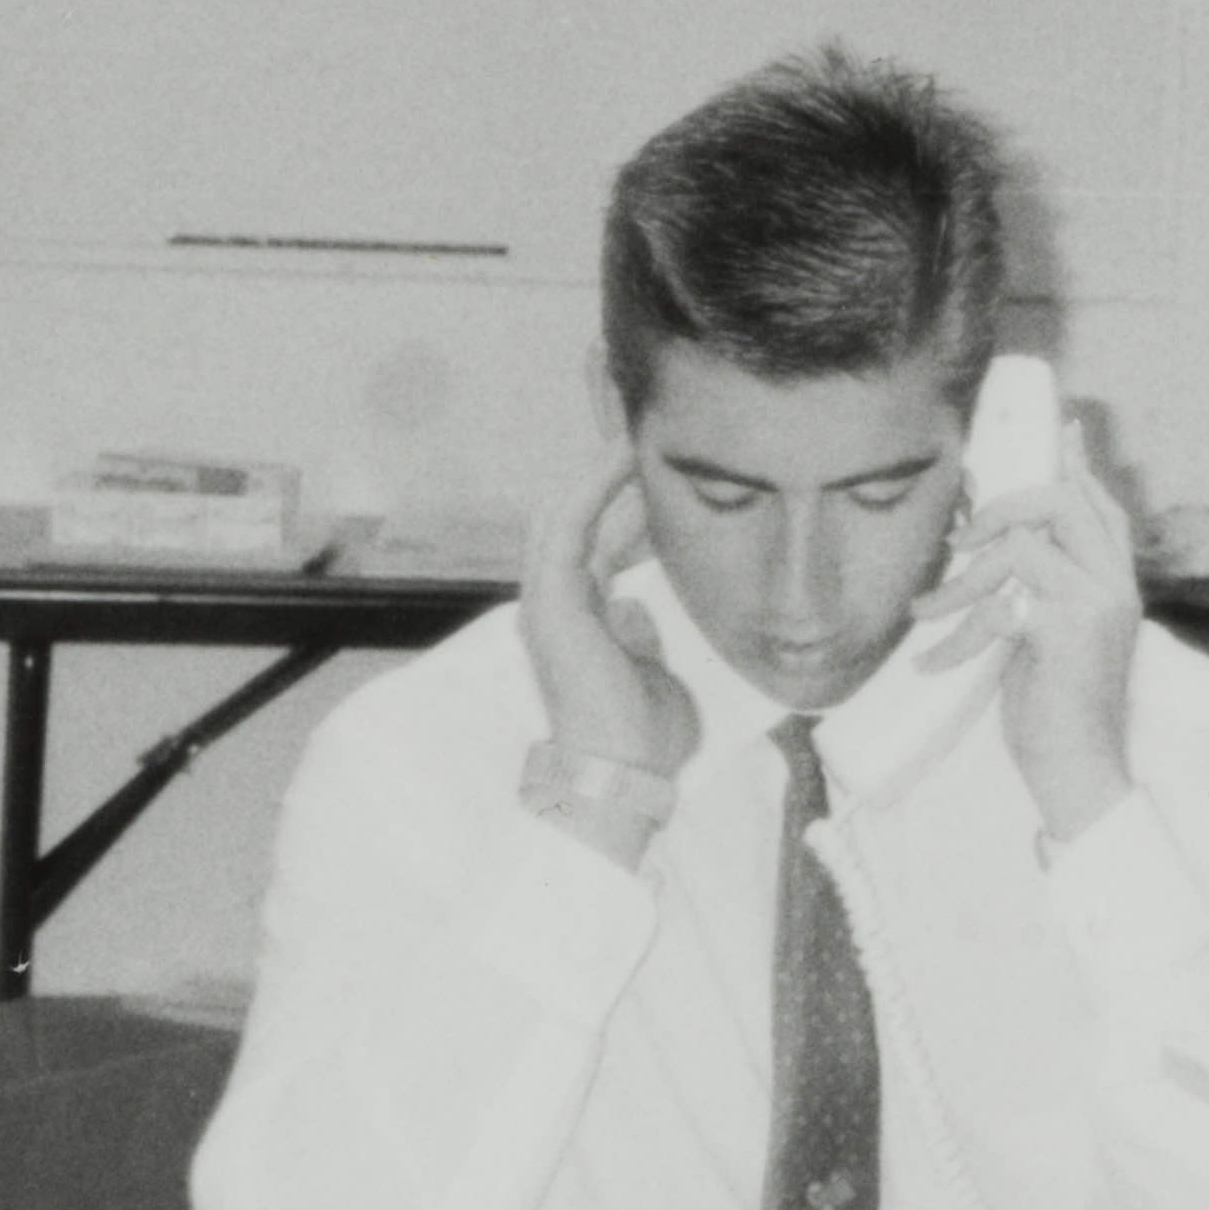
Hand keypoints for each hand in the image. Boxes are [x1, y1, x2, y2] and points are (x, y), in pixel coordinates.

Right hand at [515, 464, 696, 789]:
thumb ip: (642, 640)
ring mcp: (548, 601)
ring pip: (566, 515)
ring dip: (600, 473)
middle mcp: (556, 605)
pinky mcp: (550, 600)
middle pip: (578, 523)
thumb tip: (637, 611)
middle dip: (608, 480)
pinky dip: (592, 490)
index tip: (660, 479)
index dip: (625, 510)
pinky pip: (567, 527)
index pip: (599, 548)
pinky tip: (621, 459)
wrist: (618, 775)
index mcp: (581, 621)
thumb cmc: (642, 740)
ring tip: (634, 434)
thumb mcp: (654, 675)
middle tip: (646, 439)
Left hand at [923, 448, 1142, 844]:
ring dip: (960, 579)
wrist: (1080, 769)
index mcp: (1119, 583)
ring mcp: (1094, 605)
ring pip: (1020, 547)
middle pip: (1062, 503)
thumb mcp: (1059, 634)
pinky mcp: (1063, 631)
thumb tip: (1011, 545)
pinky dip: (955, 632)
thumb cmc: (1062, 709)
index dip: (1073, 468)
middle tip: (959, 538)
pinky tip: (931, 660)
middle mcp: (1114, 585)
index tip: (1059, 431)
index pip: (1102, 505)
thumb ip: (1044, 586)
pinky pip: (998, 603)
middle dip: (1002, 507)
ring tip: (925, 610)